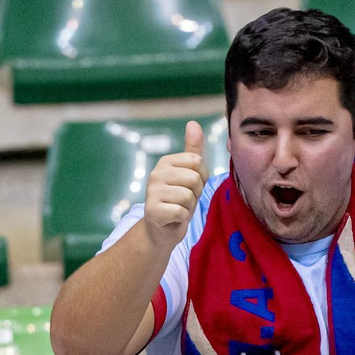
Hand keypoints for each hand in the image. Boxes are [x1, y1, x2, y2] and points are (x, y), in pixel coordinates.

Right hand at [143, 120, 208, 249]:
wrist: (161, 231)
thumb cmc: (177, 201)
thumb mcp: (188, 175)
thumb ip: (193, 151)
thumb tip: (193, 124)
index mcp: (166, 162)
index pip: (197, 161)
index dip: (202, 177)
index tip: (192, 187)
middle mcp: (156, 173)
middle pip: (194, 178)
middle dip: (195, 193)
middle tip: (184, 200)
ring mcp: (152, 192)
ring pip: (188, 196)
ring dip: (188, 207)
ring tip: (178, 208)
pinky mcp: (152, 210)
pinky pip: (181, 212)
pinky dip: (181, 218)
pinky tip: (172, 218)